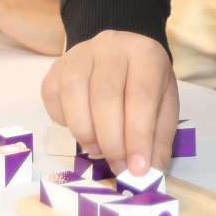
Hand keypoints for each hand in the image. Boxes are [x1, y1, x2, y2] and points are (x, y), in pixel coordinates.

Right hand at [41, 31, 178, 174]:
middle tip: (117, 165)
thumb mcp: (163, 106)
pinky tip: (79, 129)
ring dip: (84, 131)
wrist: (123, 55)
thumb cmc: (146, 83)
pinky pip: (51, 92)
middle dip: (110, 139)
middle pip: (104, 94)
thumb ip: (158, 138)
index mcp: (146, 54)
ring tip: (97, 149)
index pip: (141, 95)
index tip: (137, 168)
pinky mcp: (59, 64)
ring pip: (73, 91)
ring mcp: (81, 52)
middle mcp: (111, 45)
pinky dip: (62, 119)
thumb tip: (149, 169)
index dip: (137, 136)